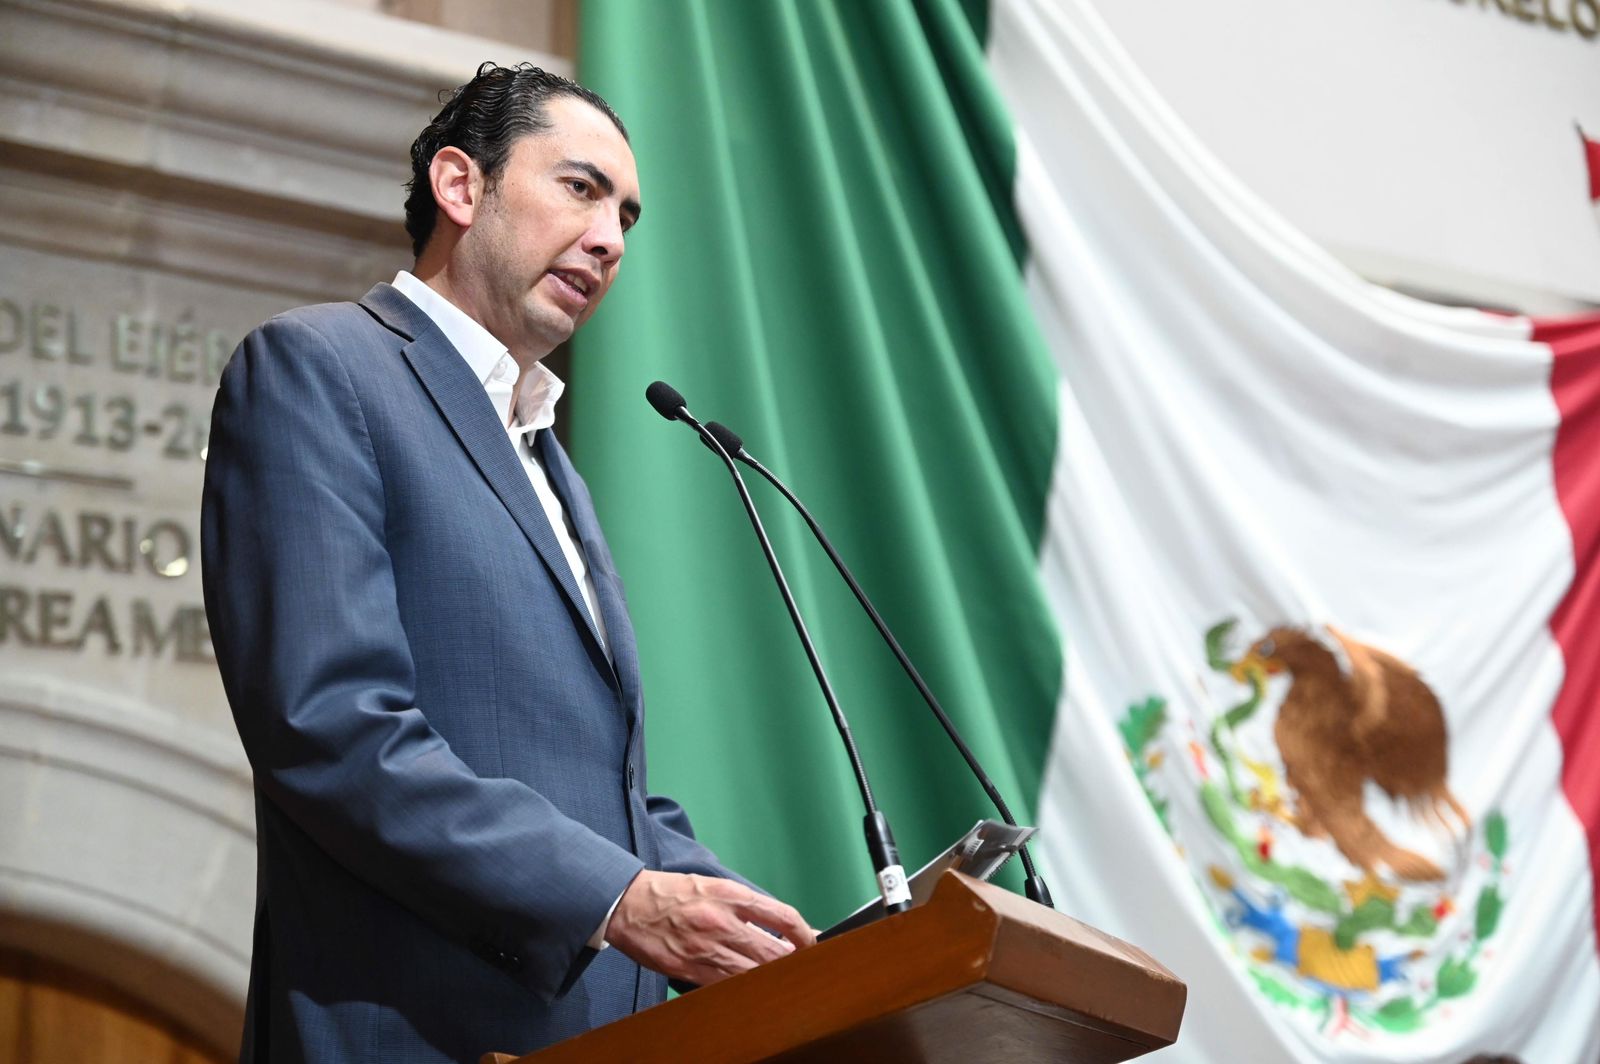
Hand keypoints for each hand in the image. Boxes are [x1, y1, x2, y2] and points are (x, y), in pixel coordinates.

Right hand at [605, 870, 815, 985]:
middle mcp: (722, 922)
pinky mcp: (690, 969)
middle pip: (773, 951)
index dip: (804, 933)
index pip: (781, 916)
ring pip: (753, 972)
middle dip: (792, 961)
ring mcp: (707, 948)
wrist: (629, 904)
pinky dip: (743, 987)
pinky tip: (751, 986)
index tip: (811, 941)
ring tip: (781, 979)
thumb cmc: (672, 892)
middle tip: (802, 965)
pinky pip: (726, 984)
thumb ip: (745, 904)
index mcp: (730, 895)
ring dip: (770, 976)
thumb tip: (777, 924)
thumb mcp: (713, 885)